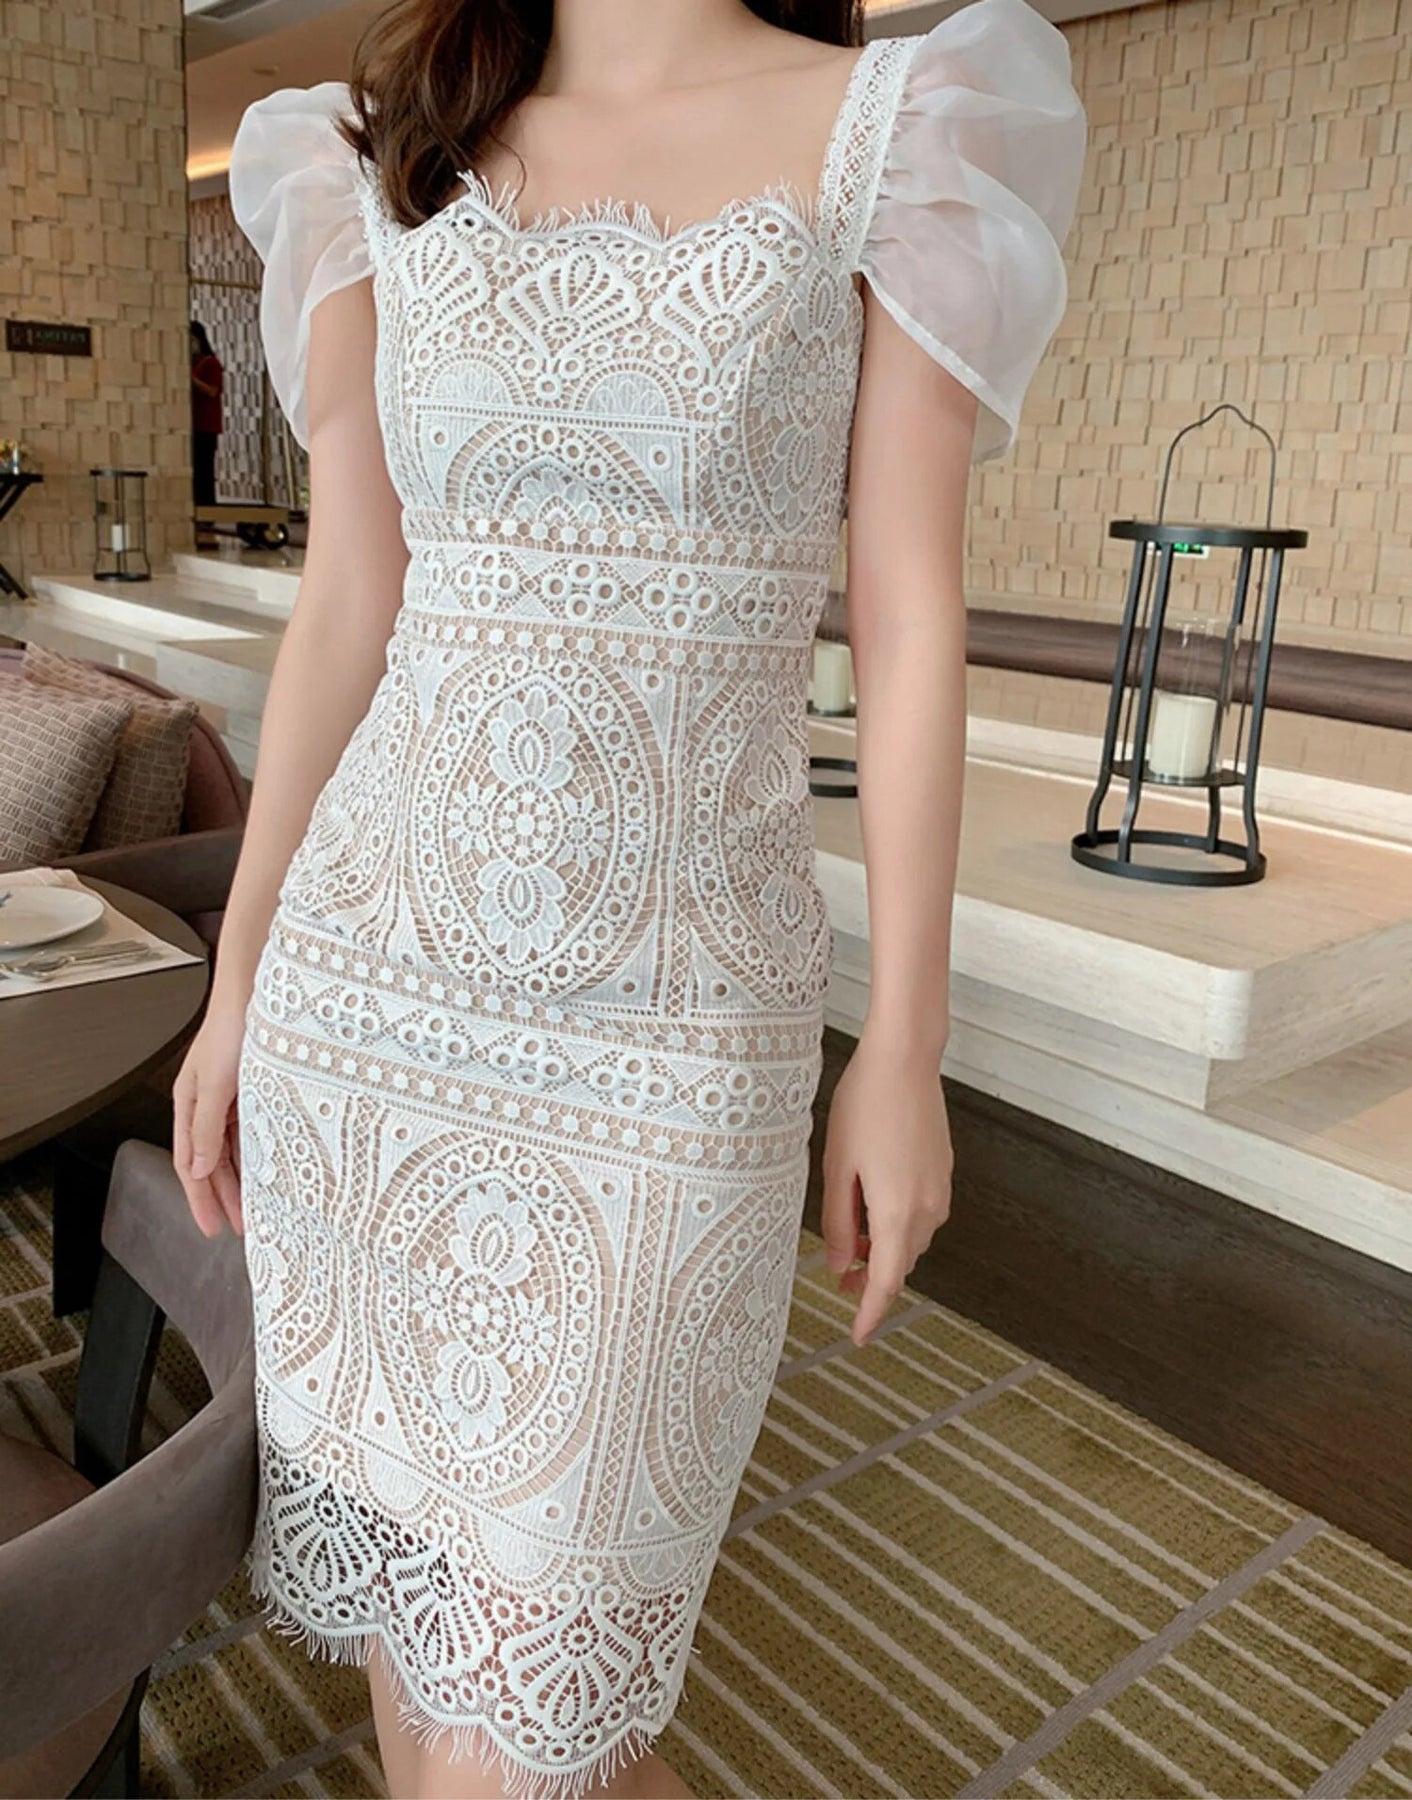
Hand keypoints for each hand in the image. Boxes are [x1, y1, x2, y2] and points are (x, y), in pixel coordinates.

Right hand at [172, 999, 247, 1237]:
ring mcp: (231, 1098)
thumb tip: (196, 1169)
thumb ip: (205, 1128)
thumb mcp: (216, 1084)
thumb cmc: (232, 1028)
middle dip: (222, 1197)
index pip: (189, 1163)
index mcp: (188, 1103)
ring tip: (255, 1210)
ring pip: (232, 1150)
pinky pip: (251, 1133)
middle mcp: (208, 1104)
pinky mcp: (254, 1090)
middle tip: (236, 1228)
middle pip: (210, 1162)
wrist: (258, 992)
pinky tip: (267, 1171)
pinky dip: (255, 1155)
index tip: (210, 1227)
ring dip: (242, 1180)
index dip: (198, 1198)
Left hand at [820, 1032, 952, 1346]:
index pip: (885, 1282)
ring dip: (884, 1247)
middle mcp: (928, 1208)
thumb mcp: (838, 1167)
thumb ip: (838, 1222)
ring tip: (848, 1237)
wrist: (905, 1061)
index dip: (870, 1312)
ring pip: (911, 1238)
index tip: (858, 1335)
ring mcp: (940, 1189)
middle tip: (837, 1278)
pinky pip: (919, 1214)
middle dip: (870, 1277)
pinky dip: (897, 1223)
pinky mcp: (943, 1172)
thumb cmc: (865, 1107)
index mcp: (898, 1212)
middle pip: (899, 1262)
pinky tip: (872, 1205)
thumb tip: (840, 1263)